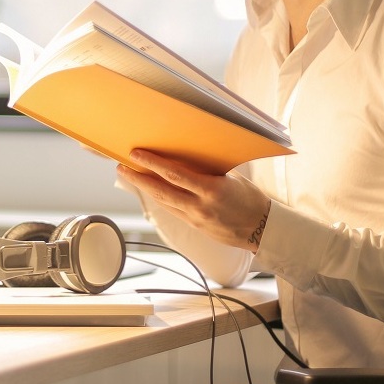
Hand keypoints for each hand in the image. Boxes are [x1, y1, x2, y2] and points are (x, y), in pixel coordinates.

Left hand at [119, 149, 270, 250]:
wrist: (262, 230)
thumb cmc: (251, 199)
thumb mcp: (232, 178)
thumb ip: (208, 170)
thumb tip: (188, 156)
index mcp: (212, 190)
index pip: (174, 174)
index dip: (152, 164)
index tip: (136, 154)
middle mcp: (200, 206)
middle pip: (161, 191)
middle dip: (138, 178)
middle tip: (121, 166)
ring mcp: (195, 219)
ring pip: (163, 202)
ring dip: (144, 189)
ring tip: (130, 175)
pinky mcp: (195, 226)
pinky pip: (172, 209)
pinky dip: (159, 198)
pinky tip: (151, 189)